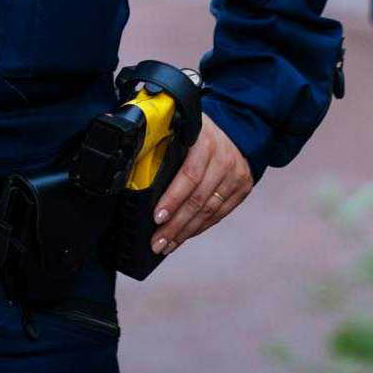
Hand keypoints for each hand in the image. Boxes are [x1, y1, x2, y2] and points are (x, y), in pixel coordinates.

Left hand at [150, 114, 252, 255]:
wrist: (236, 128)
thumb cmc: (195, 131)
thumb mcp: (179, 126)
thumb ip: (159, 141)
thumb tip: (130, 160)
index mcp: (204, 140)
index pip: (189, 175)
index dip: (173, 198)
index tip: (157, 217)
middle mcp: (223, 157)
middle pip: (198, 199)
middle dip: (175, 225)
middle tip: (157, 242)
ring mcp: (236, 173)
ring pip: (209, 210)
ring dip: (185, 231)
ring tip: (166, 245)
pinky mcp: (243, 187)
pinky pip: (219, 214)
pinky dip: (200, 227)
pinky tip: (184, 236)